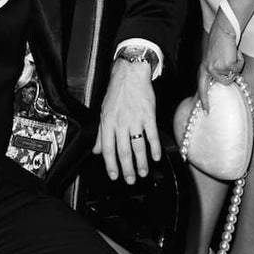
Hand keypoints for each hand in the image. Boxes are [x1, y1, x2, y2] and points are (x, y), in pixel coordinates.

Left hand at [93, 59, 160, 184]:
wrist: (130, 73)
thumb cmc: (117, 92)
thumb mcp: (103, 111)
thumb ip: (101, 133)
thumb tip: (97, 150)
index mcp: (108, 122)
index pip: (108, 149)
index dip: (111, 164)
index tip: (114, 176)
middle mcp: (120, 122)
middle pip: (123, 151)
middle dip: (127, 168)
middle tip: (130, 180)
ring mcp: (135, 119)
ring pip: (138, 146)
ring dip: (141, 162)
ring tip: (143, 172)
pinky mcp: (148, 115)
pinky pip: (152, 135)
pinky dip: (155, 148)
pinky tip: (156, 156)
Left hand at [198, 21, 243, 112]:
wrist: (223, 31)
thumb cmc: (221, 43)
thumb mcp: (214, 58)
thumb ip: (217, 69)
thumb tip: (227, 81)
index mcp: (204, 68)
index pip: (202, 86)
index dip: (204, 99)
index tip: (205, 110)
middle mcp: (208, 69)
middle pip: (222, 83)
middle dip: (226, 83)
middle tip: (214, 105)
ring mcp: (216, 69)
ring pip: (232, 77)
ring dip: (236, 67)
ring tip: (232, 55)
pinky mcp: (225, 65)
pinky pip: (238, 69)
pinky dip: (239, 61)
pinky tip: (234, 52)